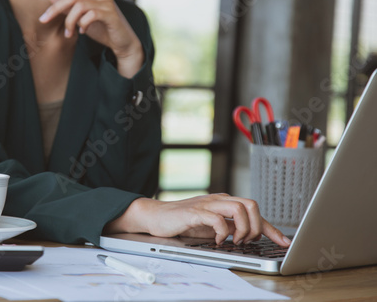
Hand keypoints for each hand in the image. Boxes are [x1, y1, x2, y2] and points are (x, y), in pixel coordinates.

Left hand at [40, 0, 143, 77]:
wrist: (123, 44)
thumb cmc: (103, 31)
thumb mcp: (82, 20)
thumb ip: (69, 9)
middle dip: (55, 8)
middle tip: (43, 19)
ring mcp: (107, 4)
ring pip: (79, 6)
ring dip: (69, 21)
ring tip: (68, 34)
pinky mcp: (111, 15)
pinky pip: (90, 15)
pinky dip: (82, 24)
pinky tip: (82, 32)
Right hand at [105, 194, 291, 246]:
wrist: (157, 216)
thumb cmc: (184, 222)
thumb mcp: (211, 226)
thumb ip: (229, 227)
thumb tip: (249, 236)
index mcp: (225, 202)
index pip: (254, 211)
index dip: (272, 228)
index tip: (284, 242)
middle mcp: (219, 199)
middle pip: (251, 205)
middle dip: (256, 227)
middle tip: (247, 241)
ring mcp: (208, 204)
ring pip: (239, 208)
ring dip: (242, 229)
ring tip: (234, 241)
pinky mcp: (195, 212)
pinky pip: (217, 219)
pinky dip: (222, 232)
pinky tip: (216, 240)